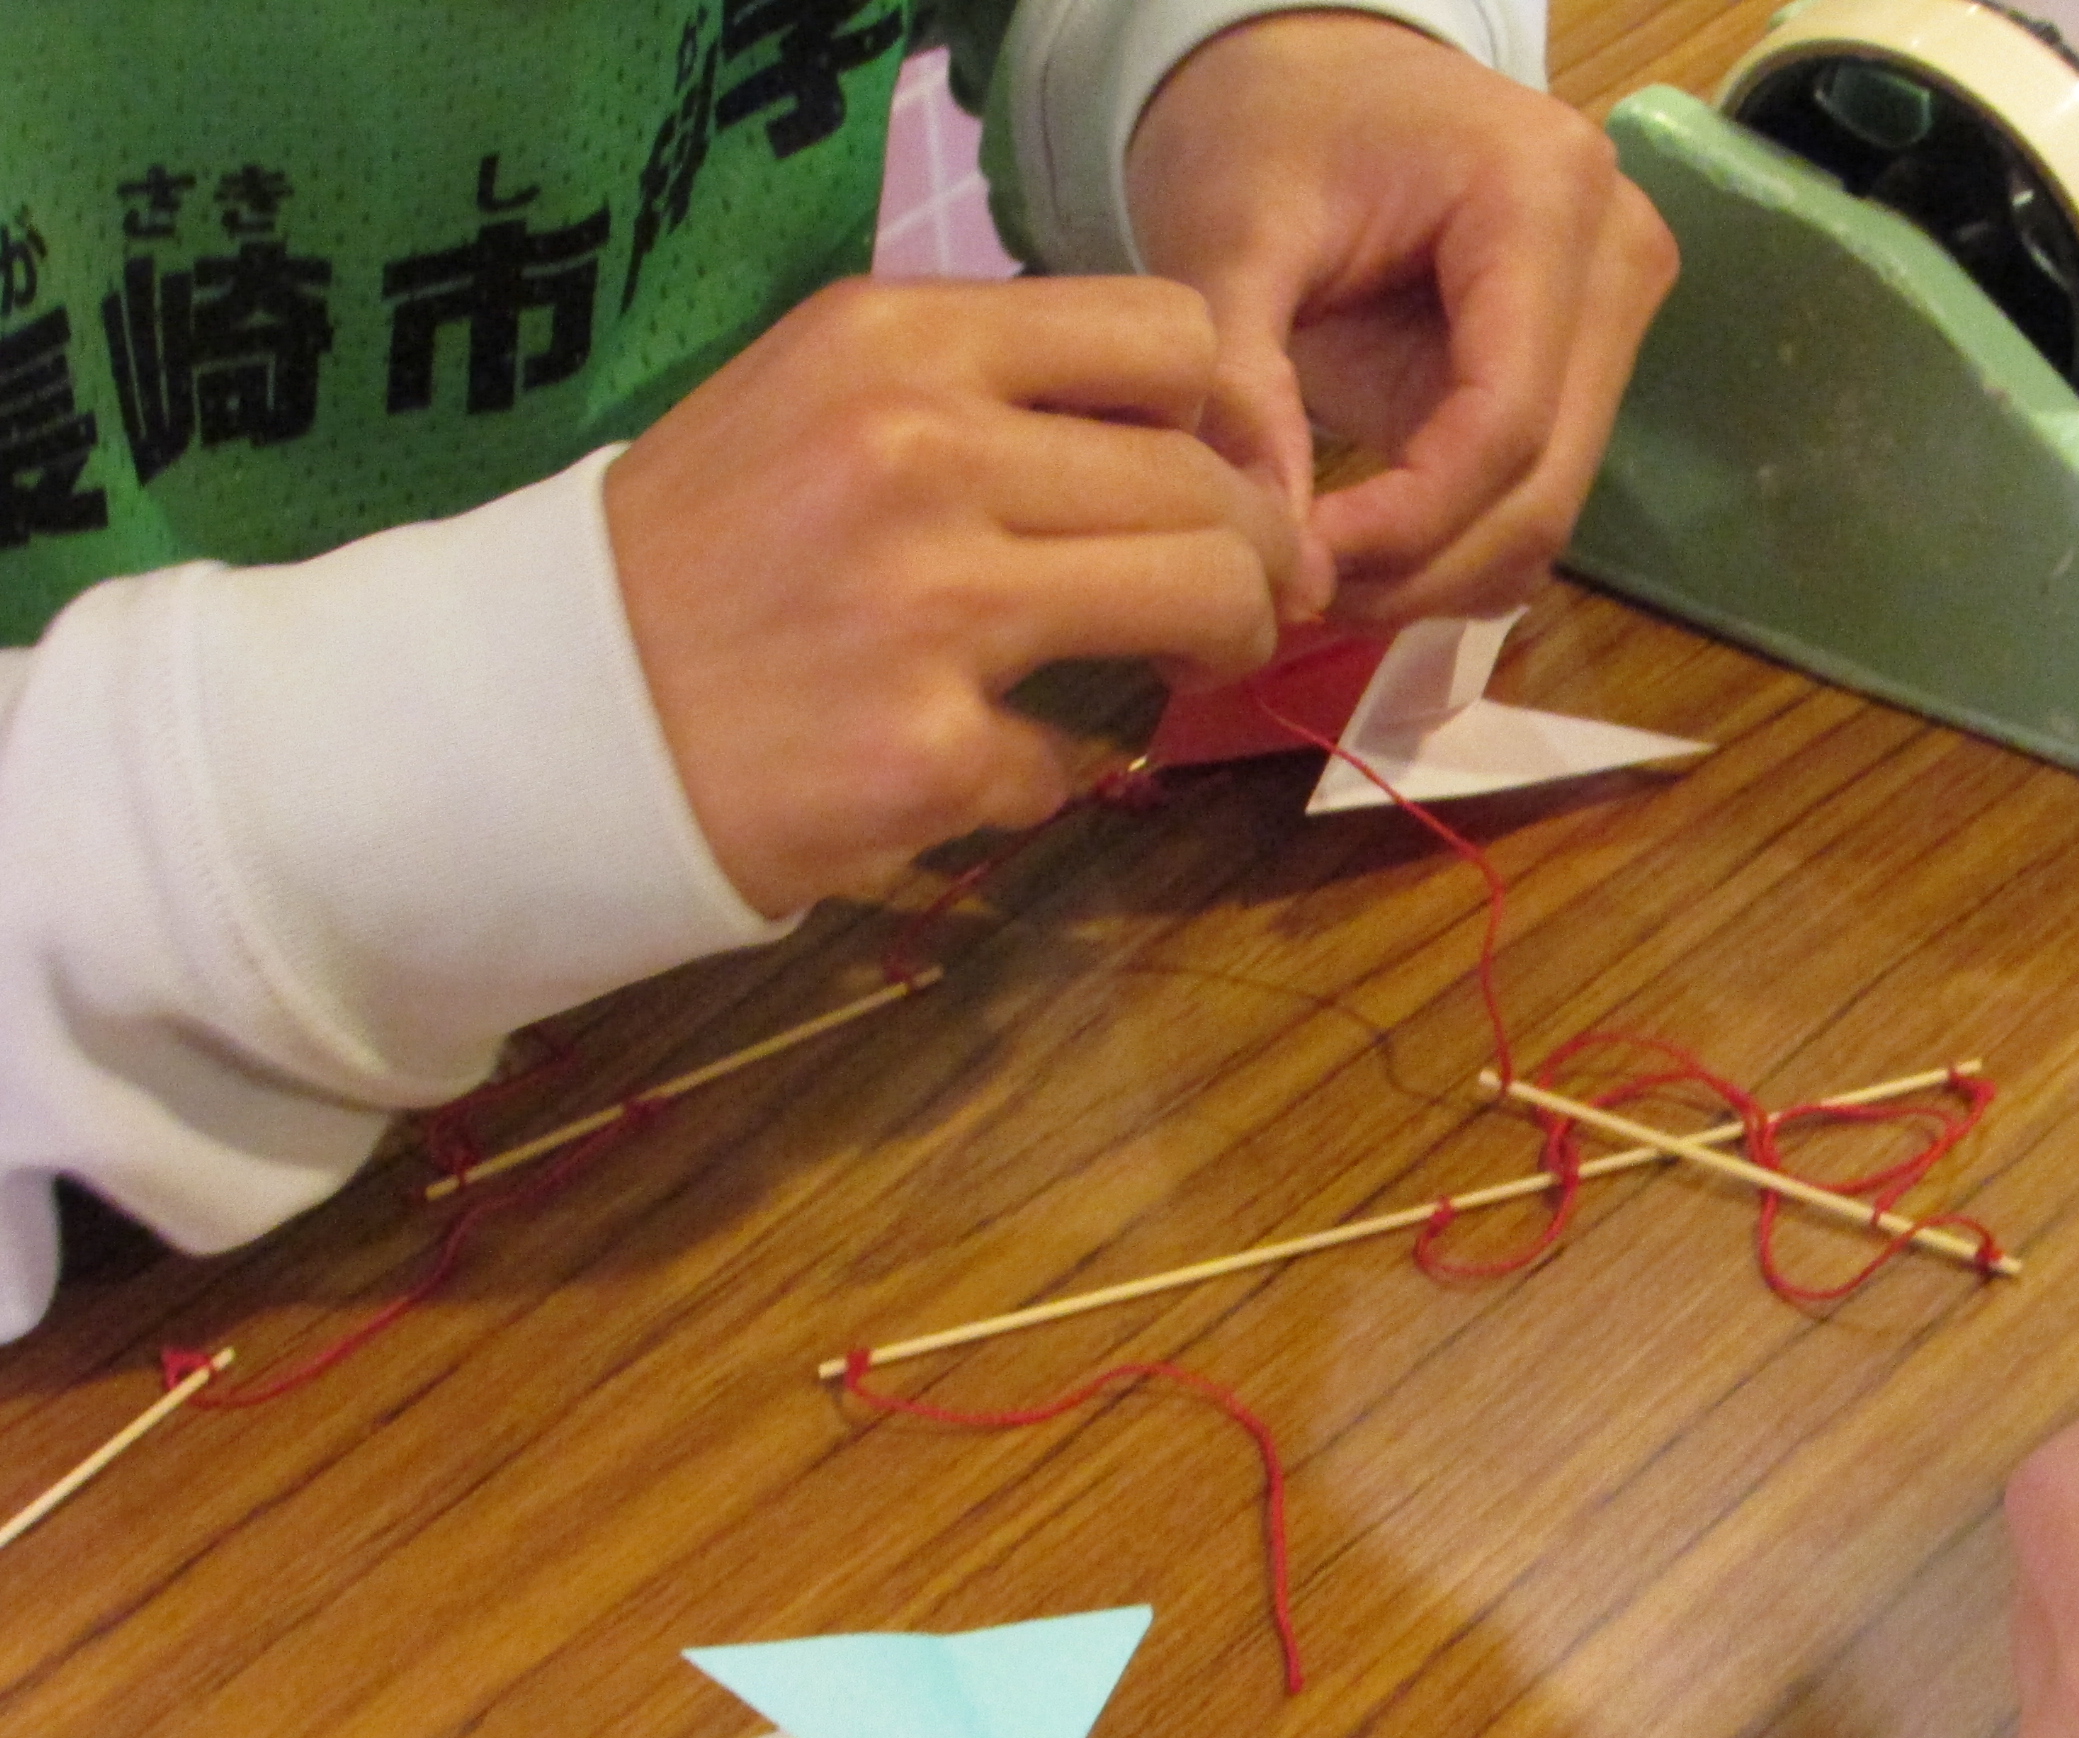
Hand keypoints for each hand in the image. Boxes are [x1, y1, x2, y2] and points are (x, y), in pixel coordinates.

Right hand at [606, 277, 1300, 915]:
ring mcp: (930, 608)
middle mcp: (921, 452)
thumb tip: (1190, 432)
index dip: (1221, 418)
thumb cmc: (698, 558)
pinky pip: (1080, 758)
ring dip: (1218, 646)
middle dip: (1256, 556)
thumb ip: (986, 393)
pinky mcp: (928, 754)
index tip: (1212, 475)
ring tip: (1175, 670)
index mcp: (896, 342)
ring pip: (1202, 602)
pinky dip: (1049, 772)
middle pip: (1209, 485)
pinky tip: (975, 762)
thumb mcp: (819, 402)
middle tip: (1234, 605)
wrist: (531, 714)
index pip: (1169, 335)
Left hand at [1125, 14, 1676, 625]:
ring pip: (1551, 517)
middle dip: (1421, 569)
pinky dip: (1452, 551)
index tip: (1294, 568)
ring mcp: (1617, 318)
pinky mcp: (1592, 368)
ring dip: (1436, 576)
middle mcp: (1615, 258)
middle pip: (1545, 490)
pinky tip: (1361, 550)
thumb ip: (1243, 383)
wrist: (1310, 75)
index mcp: (1542, 197)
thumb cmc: (1267, 131)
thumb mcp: (1228, 237)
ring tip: (1316, 575)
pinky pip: (1535, 499)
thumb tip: (1274, 546)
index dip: (1407, 524)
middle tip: (1295, 596)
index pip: (1505, 422)